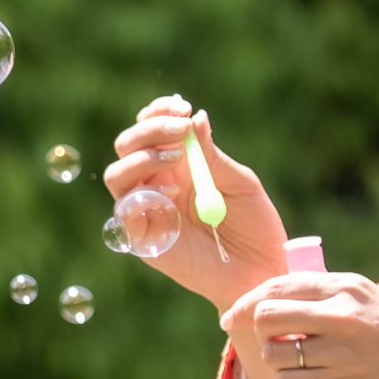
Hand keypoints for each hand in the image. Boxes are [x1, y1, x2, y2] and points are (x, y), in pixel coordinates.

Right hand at [105, 98, 290, 310]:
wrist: (262, 272)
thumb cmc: (255, 227)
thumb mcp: (239, 183)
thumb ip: (212, 154)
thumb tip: (195, 118)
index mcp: (178, 166)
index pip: (151, 130)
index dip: (158, 113)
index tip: (181, 107)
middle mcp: (157, 184)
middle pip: (127, 146)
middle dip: (149, 129)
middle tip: (179, 130)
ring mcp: (148, 212)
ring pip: (116, 175)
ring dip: (141, 157)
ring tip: (175, 155)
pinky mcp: (144, 240)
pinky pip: (124, 212)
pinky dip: (142, 195)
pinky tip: (172, 192)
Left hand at [224, 271, 378, 378]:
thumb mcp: (370, 299)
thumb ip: (326, 296)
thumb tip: (273, 301)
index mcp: (345, 286)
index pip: (277, 285)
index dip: (247, 302)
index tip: (235, 316)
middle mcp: (340, 313)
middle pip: (264, 316)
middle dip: (259, 333)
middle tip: (274, 344)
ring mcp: (340, 350)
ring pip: (272, 354)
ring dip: (278, 364)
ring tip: (303, 367)